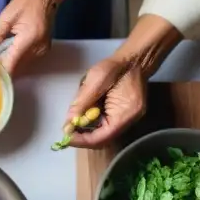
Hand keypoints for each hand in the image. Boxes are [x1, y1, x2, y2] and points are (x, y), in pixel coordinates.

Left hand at [0, 0, 60, 74]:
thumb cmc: (27, 0)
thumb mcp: (7, 16)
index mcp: (28, 40)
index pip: (11, 65)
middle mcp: (37, 49)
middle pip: (17, 67)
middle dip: (3, 65)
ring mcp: (42, 51)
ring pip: (22, 65)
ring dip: (10, 62)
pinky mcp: (43, 49)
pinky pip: (27, 59)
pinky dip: (17, 57)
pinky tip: (10, 50)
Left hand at [63, 15, 182, 147]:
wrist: (133, 59)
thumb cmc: (115, 67)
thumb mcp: (95, 81)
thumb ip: (81, 103)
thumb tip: (68, 124)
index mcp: (125, 114)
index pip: (101, 138)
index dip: (82, 140)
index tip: (66, 137)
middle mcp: (128, 121)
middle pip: (102, 139)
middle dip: (83, 136)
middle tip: (67, 130)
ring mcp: (127, 119)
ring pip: (103, 133)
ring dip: (87, 129)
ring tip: (73, 123)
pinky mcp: (124, 115)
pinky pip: (106, 125)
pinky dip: (93, 123)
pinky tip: (84, 116)